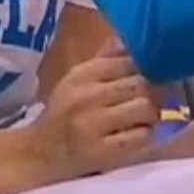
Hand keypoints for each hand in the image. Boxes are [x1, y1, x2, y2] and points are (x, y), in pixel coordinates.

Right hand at [32, 39, 159, 178]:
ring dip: (151, 114)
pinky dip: (146, 135)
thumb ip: (105, 60)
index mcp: (82, 74)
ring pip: (145, 108)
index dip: (147, 69)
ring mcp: (94, 124)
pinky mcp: (102, 152)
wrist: (39, 154)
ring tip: (144, 119)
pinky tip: (136, 136)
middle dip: (153, 93)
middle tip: (154, 101)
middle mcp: (87, 95)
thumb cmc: (63, 114)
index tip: (152, 78)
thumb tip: (130, 39)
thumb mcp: (77, 81)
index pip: (129, 61)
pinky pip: (142, 136)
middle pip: (141, 84)